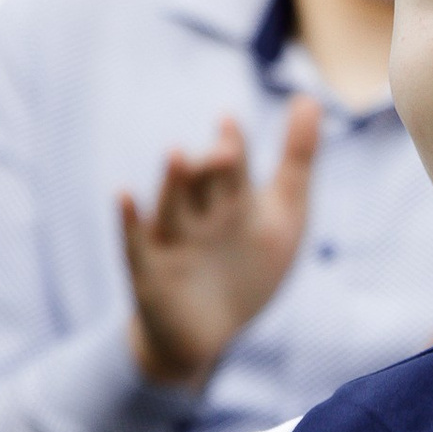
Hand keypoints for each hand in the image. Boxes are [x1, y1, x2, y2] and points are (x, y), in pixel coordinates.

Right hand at [122, 100, 320, 390]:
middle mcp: (198, 214)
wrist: (210, 333)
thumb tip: (308, 98)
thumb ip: (297, 158)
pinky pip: (136, 245)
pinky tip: (123, 195)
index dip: (233, 144)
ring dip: (174, 182)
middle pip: (204, 183)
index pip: (232, 166)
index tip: (231, 122)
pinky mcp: (150, 274)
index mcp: (230, 199)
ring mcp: (173, 241)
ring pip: (172, 207)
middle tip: (226, 149)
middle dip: (213, 165)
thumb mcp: (284, 217)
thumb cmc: (247, 269)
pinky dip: (129, 222)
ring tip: (177, 153)